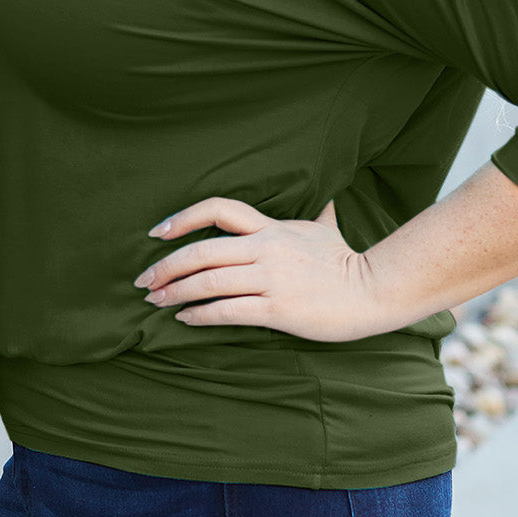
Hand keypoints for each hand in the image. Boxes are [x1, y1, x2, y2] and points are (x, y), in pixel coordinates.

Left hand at [134, 196, 405, 342]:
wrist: (374, 291)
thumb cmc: (347, 262)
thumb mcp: (326, 229)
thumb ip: (319, 214)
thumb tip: (328, 198)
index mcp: (272, 227)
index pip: (219, 210)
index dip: (183, 218)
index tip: (157, 232)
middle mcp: (267, 249)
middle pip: (202, 251)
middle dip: (165, 266)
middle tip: (143, 280)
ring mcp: (271, 279)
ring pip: (209, 282)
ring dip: (174, 292)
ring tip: (155, 301)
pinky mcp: (277, 309)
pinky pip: (228, 311)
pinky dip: (199, 315)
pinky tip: (184, 318)